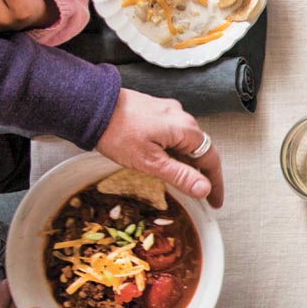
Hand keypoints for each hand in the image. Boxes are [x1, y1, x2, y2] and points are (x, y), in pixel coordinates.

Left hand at [95, 88, 224, 207]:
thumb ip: (180, 176)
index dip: (215, 183)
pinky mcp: (155, 110)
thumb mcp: (150, 162)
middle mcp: (181, 116)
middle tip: (199, 196)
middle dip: (201, 173)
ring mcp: (168, 111)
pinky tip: (164, 161)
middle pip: (200, 149)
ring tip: (181, 182)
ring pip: (186, 142)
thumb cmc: (118, 133)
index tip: (214, 201)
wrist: (91, 106)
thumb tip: (205, 189)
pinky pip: (173, 134)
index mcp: (185, 129)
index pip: (210, 159)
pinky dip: (175, 151)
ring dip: (187, 162)